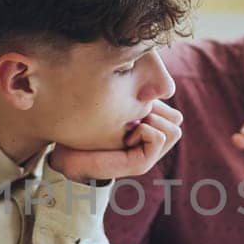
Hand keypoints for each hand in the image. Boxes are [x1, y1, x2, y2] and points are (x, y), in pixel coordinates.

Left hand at [50, 100, 182, 182]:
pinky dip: (145, 130)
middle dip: (157, 109)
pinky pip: (159, 137)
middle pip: (177, 119)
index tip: (132, 100)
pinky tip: (126, 134)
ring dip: (153, 119)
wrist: (66, 151)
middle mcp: (151, 143)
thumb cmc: (84, 124)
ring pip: (174, 130)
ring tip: (130, 123)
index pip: (172, 111)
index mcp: (149, 127)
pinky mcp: (141, 165)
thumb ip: (135, 93)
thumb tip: (155, 78)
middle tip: (132, 112)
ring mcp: (148, 156)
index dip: (157, 101)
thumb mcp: (116, 102)